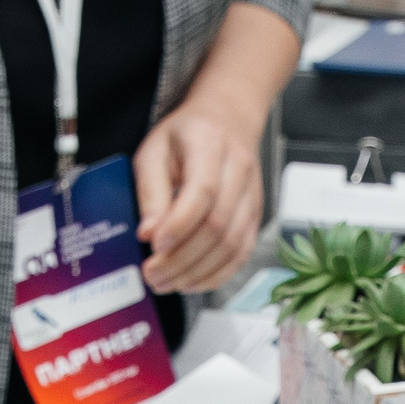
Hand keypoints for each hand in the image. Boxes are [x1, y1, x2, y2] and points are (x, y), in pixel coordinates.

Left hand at [134, 105, 263, 293]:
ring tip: (167, 283)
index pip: (202, 192)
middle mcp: (239, 170)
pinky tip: (191, 281)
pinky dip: (216, 274)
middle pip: (217, 226)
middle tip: (152, 275)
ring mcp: (252, 196)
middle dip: (181, 259)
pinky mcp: (256, 216)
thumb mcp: (154, 151)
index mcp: (209, 145)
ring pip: (231, 245)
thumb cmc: (185, 137)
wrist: (227, 120)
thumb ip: (150, 191)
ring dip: (197, 272)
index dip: (178, 226)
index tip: (153, 246)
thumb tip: (148, 234)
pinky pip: (241, 254)